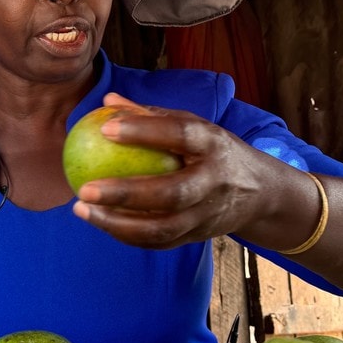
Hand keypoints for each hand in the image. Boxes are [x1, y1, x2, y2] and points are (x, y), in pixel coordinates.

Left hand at [72, 93, 283, 248]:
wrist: (261, 193)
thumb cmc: (214, 151)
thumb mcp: (196, 127)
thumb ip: (153, 116)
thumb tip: (107, 101)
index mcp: (214, 145)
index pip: (180, 135)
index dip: (144, 131)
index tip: (105, 128)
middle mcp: (214, 182)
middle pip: (171, 193)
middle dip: (126, 193)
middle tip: (85, 188)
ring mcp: (208, 215)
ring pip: (162, 228)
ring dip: (118, 223)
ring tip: (82, 209)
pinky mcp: (199, 237)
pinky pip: (159, 241)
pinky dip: (127, 235)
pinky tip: (98, 221)